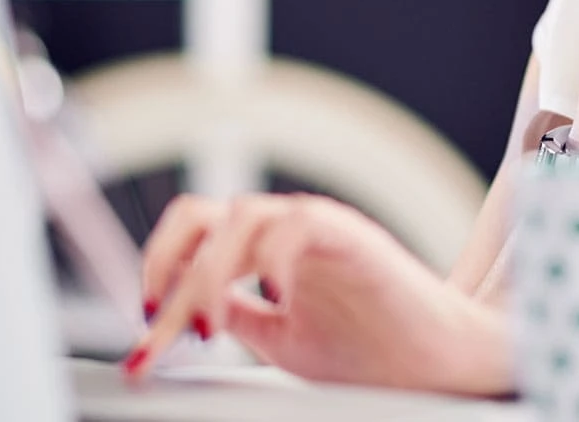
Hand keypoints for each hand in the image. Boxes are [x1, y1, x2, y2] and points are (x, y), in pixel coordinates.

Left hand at [127, 193, 512, 395]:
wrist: (436, 364)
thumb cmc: (369, 350)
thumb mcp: (278, 338)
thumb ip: (235, 315)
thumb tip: (181, 312)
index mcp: (261, 250)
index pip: (190, 244)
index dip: (156, 283)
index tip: (142, 339)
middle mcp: (282, 230)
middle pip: (198, 213)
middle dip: (165, 264)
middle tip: (156, 318)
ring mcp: (315, 228)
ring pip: (239, 216)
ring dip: (208, 272)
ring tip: (205, 327)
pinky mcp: (351, 236)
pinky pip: (298, 226)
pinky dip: (272, 259)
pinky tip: (271, 299)